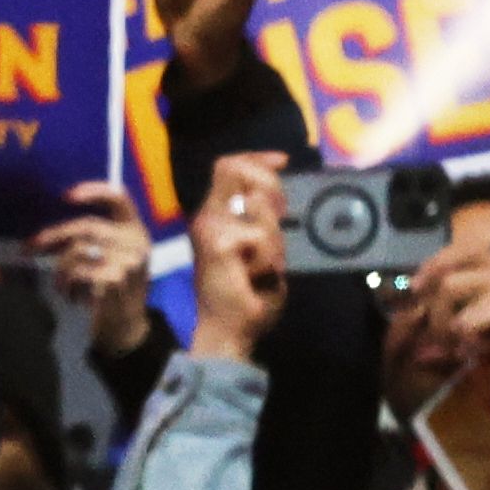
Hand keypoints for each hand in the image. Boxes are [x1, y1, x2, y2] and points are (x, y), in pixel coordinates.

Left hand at [30, 179, 157, 360]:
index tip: (66, 196)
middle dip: (53, 235)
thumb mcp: (113, 258)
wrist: (126, 326)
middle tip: (29, 248)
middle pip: (86, 226)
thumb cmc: (111, 289)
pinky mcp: (116, 279)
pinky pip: (77, 272)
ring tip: (61, 285)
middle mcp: (136, 240)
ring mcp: (128, 260)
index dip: (94, 191)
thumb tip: (47, 234)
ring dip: (60, 270)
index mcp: (135, 229)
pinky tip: (73, 297)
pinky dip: (67, 285)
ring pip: (77, 251)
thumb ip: (92, 240)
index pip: (119, 197)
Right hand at [186, 150, 290, 366]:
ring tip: (263, 263)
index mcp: (217, 215)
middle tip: (280, 218)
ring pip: (258, 202)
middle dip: (271, 186)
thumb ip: (265, 218)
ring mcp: (209, 228)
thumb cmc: (245, 294)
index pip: (229, 166)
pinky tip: (257, 276)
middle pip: (238, 169)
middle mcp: (207, 216)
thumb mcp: (262, 246)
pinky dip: (269, 256)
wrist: (228, 331)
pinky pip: (260, 234)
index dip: (258, 158)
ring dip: (273, 232)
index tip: (283, 162)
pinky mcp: (217, 243)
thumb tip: (276, 193)